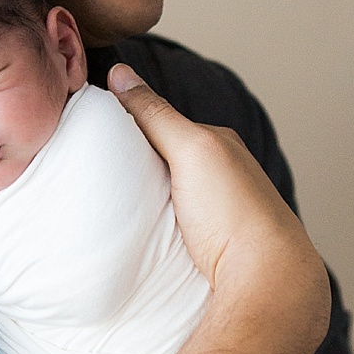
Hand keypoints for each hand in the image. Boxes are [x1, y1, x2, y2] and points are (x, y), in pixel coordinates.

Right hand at [107, 65, 327, 337]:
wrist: (265, 281)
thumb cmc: (233, 212)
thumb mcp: (191, 149)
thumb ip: (154, 112)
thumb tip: (119, 72)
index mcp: (220, 144)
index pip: (161, 121)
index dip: (125, 124)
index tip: (88, 130)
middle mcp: (221, 174)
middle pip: (160, 158)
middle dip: (128, 160)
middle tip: (88, 166)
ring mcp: (213, 211)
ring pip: (162, 192)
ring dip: (137, 194)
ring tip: (105, 199)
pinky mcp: (205, 244)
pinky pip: (167, 222)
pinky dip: (148, 220)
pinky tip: (132, 228)